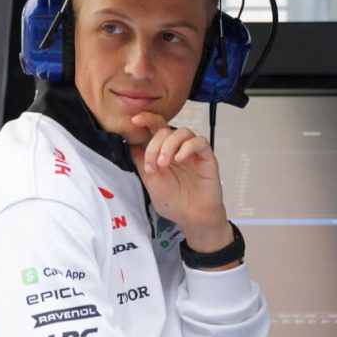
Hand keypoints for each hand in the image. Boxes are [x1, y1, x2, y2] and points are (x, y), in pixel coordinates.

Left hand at [128, 113, 233, 251]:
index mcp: (162, 151)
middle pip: (165, 130)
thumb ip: (141, 161)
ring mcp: (192, 152)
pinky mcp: (207, 157)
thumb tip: (129, 141)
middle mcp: (177, 148)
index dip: (146, 119)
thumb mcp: (150, 181)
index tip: (134, 120)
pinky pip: (199, 142)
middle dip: (154, 145)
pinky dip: (188, 147)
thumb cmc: (174, 201)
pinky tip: (180, 159)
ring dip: (170, 145)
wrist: (192, 217)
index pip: (155, 128)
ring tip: (164, 164)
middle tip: (152, 165)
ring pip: (182, 132)